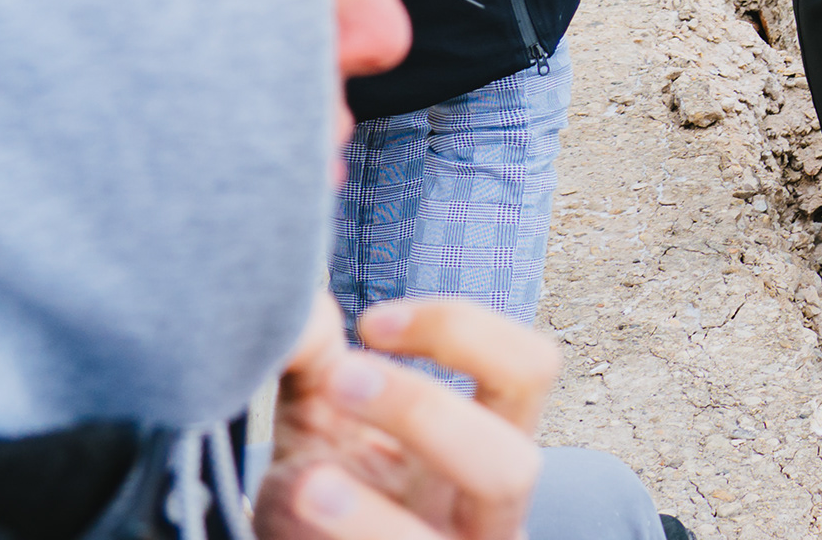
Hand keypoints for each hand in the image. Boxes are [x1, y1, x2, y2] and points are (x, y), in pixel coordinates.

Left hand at [257, 296, 558, 539]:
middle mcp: (486, 512)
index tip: (373, 325)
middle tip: (342, 380)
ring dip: (373, 513)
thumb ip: (316, 361)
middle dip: (426, 416)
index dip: (464, 332)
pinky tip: (292, 507)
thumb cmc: (324, 483)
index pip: (529, 371)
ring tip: (306, 481)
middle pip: (514, 463)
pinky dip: (345, 534)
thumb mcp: (321, 418)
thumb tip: (301, 304)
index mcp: (489, 443)